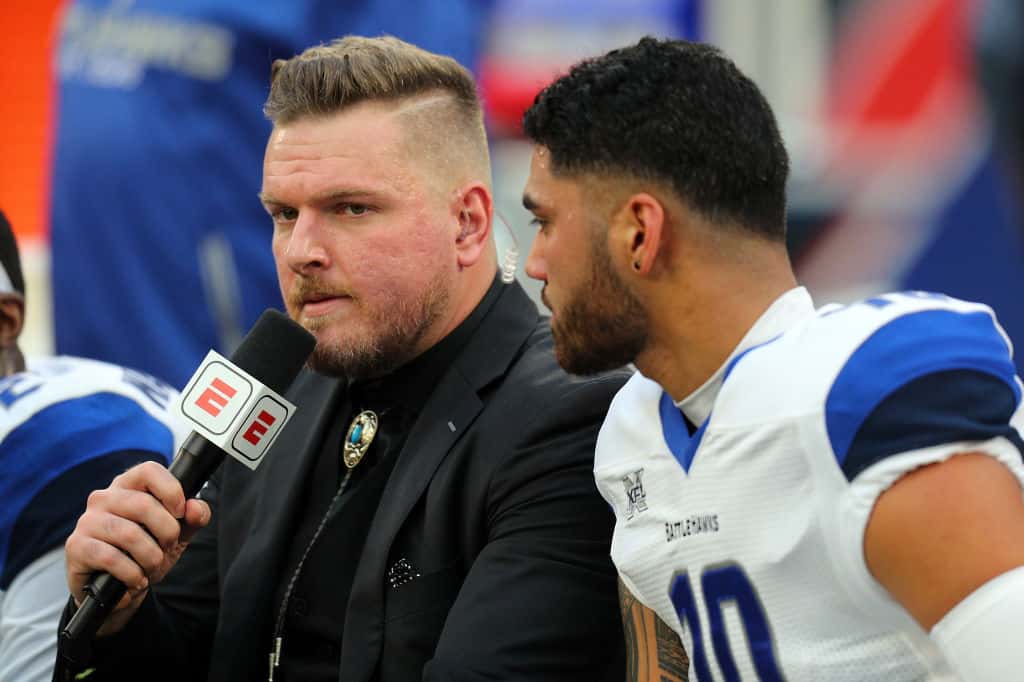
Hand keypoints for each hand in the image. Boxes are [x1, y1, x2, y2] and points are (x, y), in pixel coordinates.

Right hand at [64, 461, 210, 634]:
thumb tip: (195, 508)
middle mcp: (104, 498)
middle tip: (167, 547)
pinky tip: (136, 580)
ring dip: (150, 557)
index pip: (149, 470)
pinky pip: (111, 558)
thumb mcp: (176, 535)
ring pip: (129, 534)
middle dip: (167, 532)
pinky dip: (132, 574)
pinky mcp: (76, 546)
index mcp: (129, 486)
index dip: (171, 490)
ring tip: (152, 566)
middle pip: (144, 505)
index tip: (180, 512)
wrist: (116, 591)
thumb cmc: (145, 553)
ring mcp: (87, 521)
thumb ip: (193, 518)